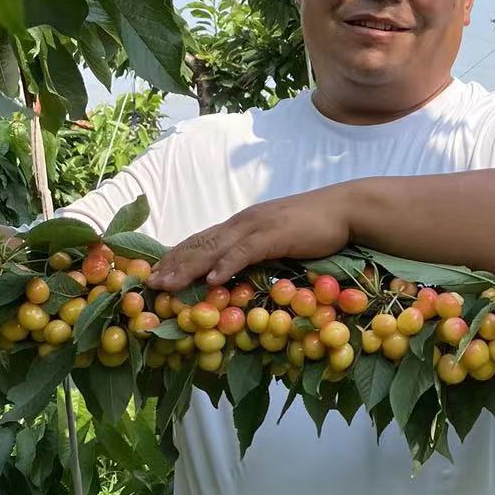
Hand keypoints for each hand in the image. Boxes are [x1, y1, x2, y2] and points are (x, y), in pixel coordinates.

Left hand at [147, 185, 355, 290]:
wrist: (344, 209)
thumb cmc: (315, 228)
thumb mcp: (278, 240)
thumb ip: (258, 252)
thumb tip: (242, 274)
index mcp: (242, 224)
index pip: (202, 240)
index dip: (177, 256)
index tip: (157, 274)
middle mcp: (243, 222)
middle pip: (200, 244)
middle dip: (173, 264)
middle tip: (150, 284)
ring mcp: (257, 226)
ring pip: (215, 248)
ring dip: (189, 267)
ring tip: (168, 285)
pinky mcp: (275, 234)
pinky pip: (245, 252)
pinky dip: (227, 265)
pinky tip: (213, 280)